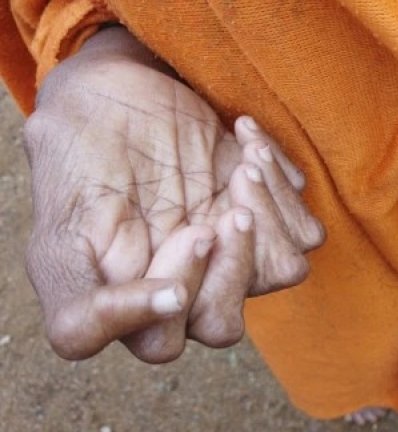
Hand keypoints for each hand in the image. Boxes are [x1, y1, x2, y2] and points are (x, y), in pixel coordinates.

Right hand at [23, 27, 323, 362]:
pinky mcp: (267, 216)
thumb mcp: (59, 221)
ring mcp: (233, 251)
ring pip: (281, 273)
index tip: (192, 235)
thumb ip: (77, 292)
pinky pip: (305, 229)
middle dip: (231, 266)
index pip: (159, 341)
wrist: (118, 91)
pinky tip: (244, 137)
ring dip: (268, 216)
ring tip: (243, 165)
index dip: (172, 300)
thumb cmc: (80, 153)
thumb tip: (138, 322)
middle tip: (226, 213)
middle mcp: (188, 282)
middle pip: (224, 324)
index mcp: (133, 295)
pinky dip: (283, 180)